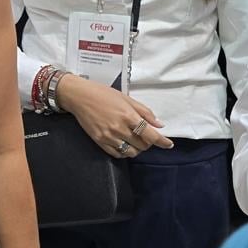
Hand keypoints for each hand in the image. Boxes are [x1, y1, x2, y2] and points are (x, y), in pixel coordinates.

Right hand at [55, 74, 173, 157]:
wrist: (79, 96)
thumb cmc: (103, 94)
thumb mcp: (126, 99)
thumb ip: (144, 112)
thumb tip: (159, 125)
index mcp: (128, 116)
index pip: (151, 135)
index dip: (162, 142)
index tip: (168, 144)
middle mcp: (120, 128)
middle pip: (142, 145)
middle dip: (148, 143)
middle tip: (146, 136)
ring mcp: (109, 136)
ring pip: (131, 152)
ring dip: (137, 149)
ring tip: (134, 141)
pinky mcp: (100, 141)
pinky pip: (117, 154)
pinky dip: (124, 152)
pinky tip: (124, 145)